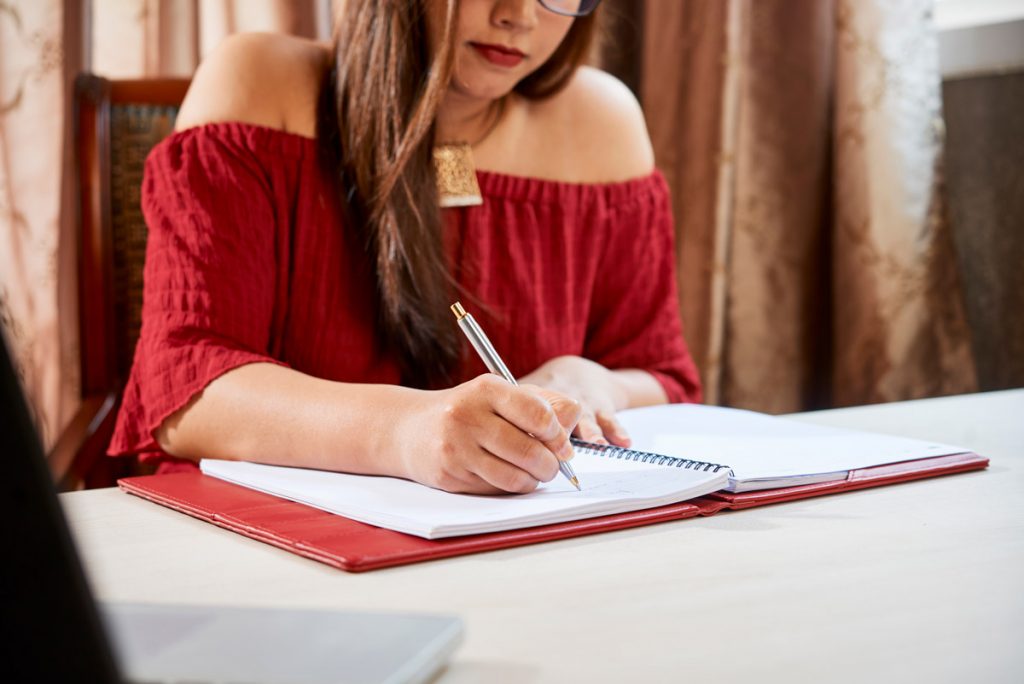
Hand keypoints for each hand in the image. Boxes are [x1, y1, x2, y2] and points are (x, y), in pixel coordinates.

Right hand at [390, 375, 581, 494]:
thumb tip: (574, 421)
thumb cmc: (467, 410)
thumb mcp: (501, 395)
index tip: (562, 443)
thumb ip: (543, 403)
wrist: (409, 430)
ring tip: (533, 474)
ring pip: (515, 478)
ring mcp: (456, 448)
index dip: (559, 435)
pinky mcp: (449, 475)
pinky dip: (509, 488)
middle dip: (551, 465)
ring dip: (533, 481)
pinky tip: (506, 476)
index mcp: (486, 388)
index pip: (539, 415)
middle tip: (553, 466)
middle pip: (531, 451)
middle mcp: (468, 416)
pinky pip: (495, 490)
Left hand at [518, 356, 630, 446]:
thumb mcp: (525, 391)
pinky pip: (611, 420)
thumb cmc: (545, 392)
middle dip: (562, 432)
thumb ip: (507, 405)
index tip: (527, 441)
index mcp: (538, 395)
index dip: (529, 425)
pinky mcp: (604, 408)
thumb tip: (473, 426)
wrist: (579, 373)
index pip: (531, 411)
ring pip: (587, 419)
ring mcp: (583, 404)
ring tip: (598, 445)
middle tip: (563, 448)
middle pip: (560, 415)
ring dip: (593, 432)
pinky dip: (618, 431)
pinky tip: (624, 442)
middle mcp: (561, 398)